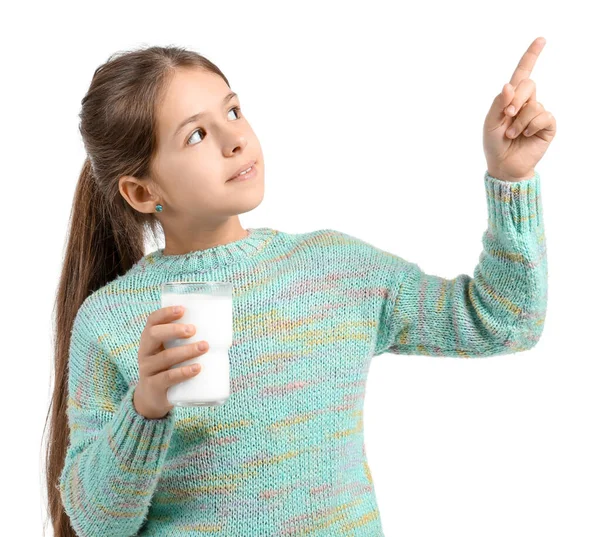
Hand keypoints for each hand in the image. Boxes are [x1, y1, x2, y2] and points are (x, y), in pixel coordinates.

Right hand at [133, 305, 209, 418]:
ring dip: (187, 351)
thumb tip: (218, 328)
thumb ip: (185, 341)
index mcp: (149, 340)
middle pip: (154, 335)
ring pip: (165, 357)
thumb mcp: (171, 352)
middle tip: (194, 330)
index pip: (152, 321)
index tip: (182, 309)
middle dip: (174, 330)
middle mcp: (145, 352)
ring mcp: (148, 370)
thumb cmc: (169, 368)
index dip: (165, 313)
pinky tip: (197, 368)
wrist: (153, 398)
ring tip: (204, 347)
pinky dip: (184, 372)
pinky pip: (168, 377)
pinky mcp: (154, 387)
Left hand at [483, 36, 556, 181]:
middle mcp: (527, 103)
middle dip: (516, 98)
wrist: (504, 165)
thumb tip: (508, 85)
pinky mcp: (547, 125)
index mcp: (511, 99)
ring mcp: (538, 113)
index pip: (522, 74)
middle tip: (507, 114)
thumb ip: (498, 103)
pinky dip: (530, 126)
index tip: (541, 40)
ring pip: (534, 104)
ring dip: (519, 121)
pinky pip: (543, 116)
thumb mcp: (490, 122)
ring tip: (512, 134)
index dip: (531, 56)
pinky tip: (525, 136)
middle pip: (529, 84)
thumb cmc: (494, 144)